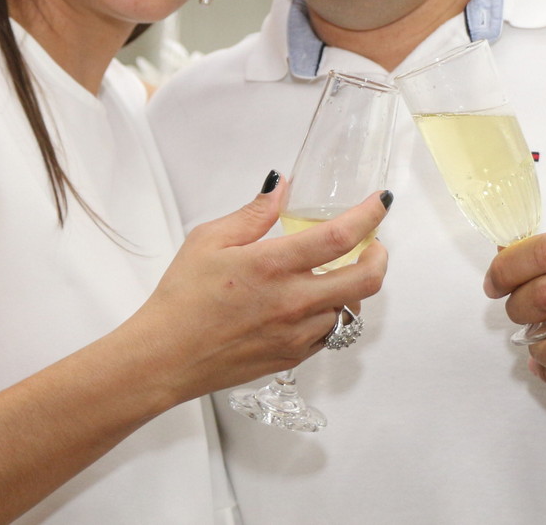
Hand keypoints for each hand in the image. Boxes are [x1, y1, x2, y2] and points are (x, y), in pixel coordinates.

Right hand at [136, 180, 390, 401]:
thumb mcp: (209, 240)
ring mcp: (296, 334)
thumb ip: (253, 214)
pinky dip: (331, 314)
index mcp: (272, 265)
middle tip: (373, 244)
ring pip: (350, 309)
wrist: (165, 357)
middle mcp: (292, 302)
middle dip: (379, 257)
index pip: (339, 237)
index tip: (380, 203)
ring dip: (352, 288)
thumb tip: (281, 186)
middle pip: (365, 280)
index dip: (369, 216)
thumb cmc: (182, 299)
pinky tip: (311, 304)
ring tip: (335, 273)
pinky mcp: (292, 357)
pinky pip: (329, 334)